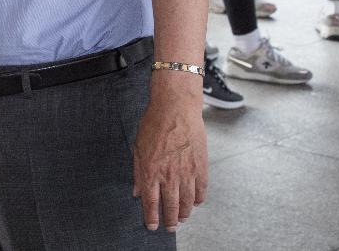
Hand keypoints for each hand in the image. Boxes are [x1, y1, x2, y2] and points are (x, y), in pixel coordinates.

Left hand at [133, 85, 206, 232]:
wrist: (175, 109)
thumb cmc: (154, 124)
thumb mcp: (138, 148)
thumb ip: (138, 172)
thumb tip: (137, 192)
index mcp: (150, 172)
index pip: (150, 203)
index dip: (151, 218)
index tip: (152, 226)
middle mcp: (169, 176)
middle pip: (171, 207)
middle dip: (170, 221)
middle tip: (170, 228)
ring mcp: (187, 173)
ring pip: (188, 203)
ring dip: (185, 214)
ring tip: (182, 218)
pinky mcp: (201, 167)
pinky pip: (201, 191)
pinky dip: (199, 200)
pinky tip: (196, 203)